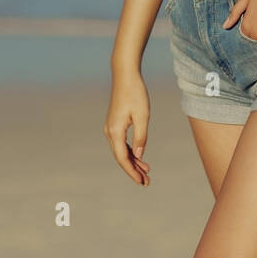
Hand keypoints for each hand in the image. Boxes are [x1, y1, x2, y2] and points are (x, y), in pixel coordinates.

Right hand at [104, 70, 150, 185]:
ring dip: (133, 161)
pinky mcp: (114, 123)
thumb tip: (139, 155)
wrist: (125, 75)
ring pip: (121, 150)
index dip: (132, 172)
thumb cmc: (135, 93)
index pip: (123, 158)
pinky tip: (139, 156)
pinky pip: (121, 142)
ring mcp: (111, 127)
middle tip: (147, 182)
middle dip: (133, 170)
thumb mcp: (143, 116)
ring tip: (146, 172)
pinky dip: (130, 151)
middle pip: (121, 157)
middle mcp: (110, 131)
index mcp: (115, 131)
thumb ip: (141, 137)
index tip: (142, 182)